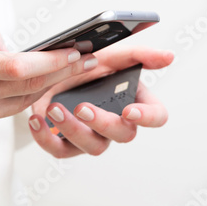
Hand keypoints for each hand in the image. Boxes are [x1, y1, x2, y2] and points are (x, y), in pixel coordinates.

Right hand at [0, 30, 98, 152]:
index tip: (75, 53)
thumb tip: (14, 50)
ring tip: (63, 71)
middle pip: (29, 88)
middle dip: (62, 73)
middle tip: (84, 62)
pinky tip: (13, 90)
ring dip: (45, 88)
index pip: (20, 67)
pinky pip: (1, 117)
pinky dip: (11, 102)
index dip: (53, 61)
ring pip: (21, 104)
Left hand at [28, 45, 173, 157]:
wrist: (51, 71)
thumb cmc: (86, 63)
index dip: (147, 117)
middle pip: (123, 135)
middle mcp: (117, 122)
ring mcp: (94, 136)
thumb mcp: (111, 54)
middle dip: (103, 122)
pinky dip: (46, 138)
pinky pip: (61, 151)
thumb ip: (139, 55)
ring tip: (53, 108)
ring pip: (94, 147)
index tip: (129, 109)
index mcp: (134, 101)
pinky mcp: (67, 144)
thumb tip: (169, 56)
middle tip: (82, 107)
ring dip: (73, 130)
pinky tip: (37, 119)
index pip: (156, 116)